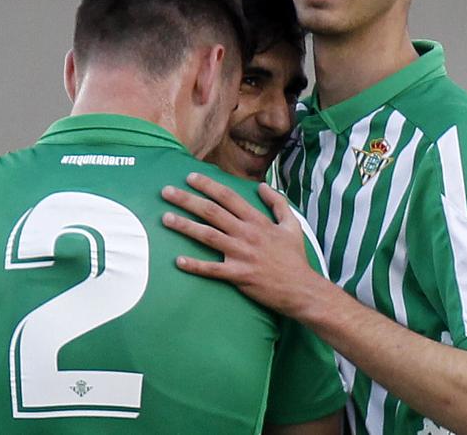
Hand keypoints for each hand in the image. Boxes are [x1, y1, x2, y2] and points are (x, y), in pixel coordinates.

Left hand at [161, 173, 326, 315]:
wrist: (301, 289)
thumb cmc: (295, 258)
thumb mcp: (293, 225)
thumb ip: (278, 203)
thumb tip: (262, 186)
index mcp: (257, 221)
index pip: (228, 197)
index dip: (208, 185)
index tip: (190, 177)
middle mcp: (247, 234)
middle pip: (212, 212)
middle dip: (187, 200)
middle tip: (166, 192)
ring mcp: (241, 254)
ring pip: (208, 236)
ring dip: (185, 226)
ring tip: (165, 218)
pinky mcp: (238, 275)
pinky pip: (212, 269)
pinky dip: (195, 265)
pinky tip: (178, 261)